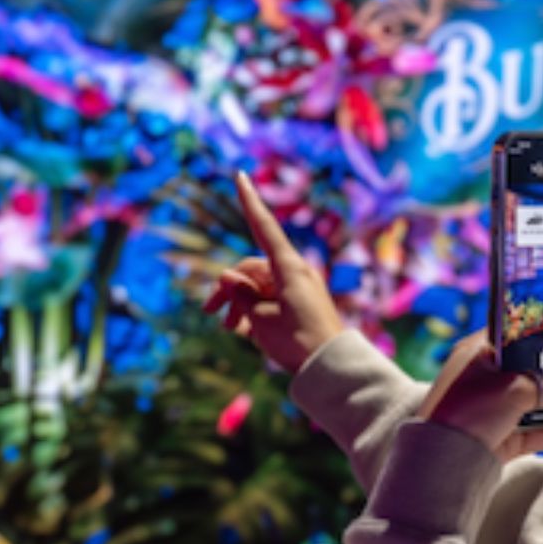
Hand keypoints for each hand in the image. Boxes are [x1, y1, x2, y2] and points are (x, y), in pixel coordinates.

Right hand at [202, 171, 344, 373]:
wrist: (330, 368)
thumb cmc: (298, 342)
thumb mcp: (262, 319)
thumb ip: (241, 295)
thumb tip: (226, 276)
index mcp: (289, 268)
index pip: (262, 227)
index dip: (249, 202)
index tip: (240, 175)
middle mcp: (294, 273)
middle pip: (250, 268)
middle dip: (229, 287)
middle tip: (212, 312)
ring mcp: (297, 289)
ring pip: (257, 287)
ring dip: (239, 304)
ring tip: (228, 327)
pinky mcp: (298, 305)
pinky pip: (268, 301)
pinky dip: (253, 313)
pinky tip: (244, 333)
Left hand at [420, 331, 542, 461]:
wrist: (441, 461)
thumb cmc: (470, 410)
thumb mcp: (514, 391)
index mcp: (476, 355)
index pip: (512, 336)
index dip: (540, 333)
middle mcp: (484, 380)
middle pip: (529, 372)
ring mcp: (492, 410)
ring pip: (535, 405)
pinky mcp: (499, 438)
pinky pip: (535, 431)